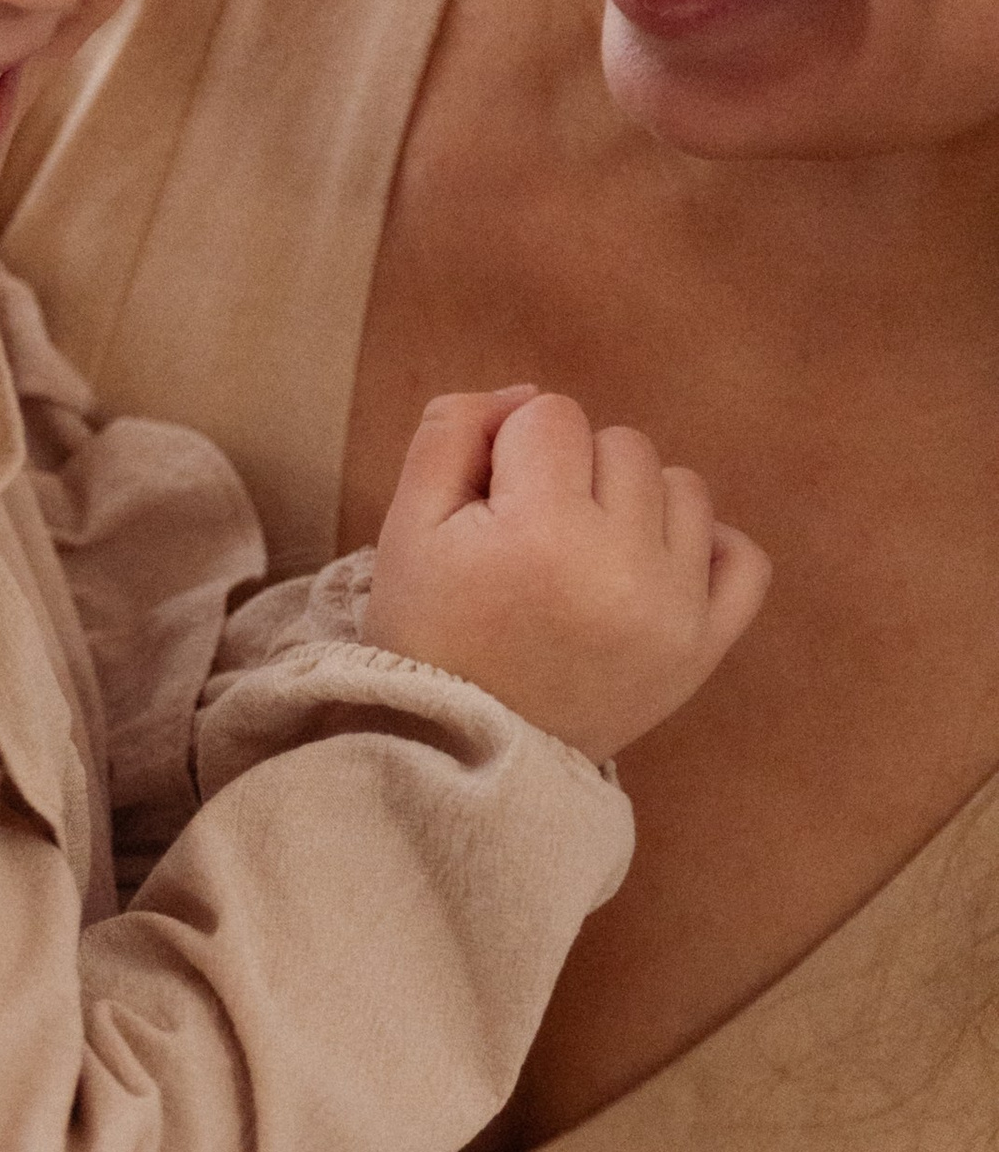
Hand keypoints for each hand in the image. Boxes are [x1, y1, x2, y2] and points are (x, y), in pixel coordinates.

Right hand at [368, 384, 769, 762]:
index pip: (549, 416)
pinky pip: (744, 558)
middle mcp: (623, 564)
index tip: (485, 510)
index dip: (507, 451)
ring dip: (634, 504)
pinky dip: (706, 547)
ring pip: (682, 487)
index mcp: (541, 533)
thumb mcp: (406, 529)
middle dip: (571, 473)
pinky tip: (653, 567)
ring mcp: (677, 609)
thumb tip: (526, 395)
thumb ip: (452, 432)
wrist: (461, 756)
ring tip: (585, 559)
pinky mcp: (706, 648)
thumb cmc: (428, 637)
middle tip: (529, 542)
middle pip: (620, 443)